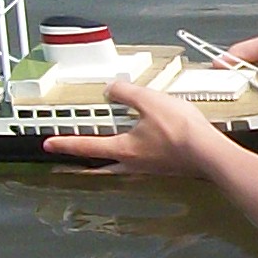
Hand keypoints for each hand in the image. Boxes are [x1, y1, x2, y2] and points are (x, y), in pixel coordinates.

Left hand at [41, 76, 221, 173]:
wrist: (209, 152)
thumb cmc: (180, 130)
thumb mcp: (148, 101)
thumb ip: (126, 93)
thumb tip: (112, 89)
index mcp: (123, 148)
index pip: (86, 146)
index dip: (65, 143)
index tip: (48, 144)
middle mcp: (132, 163)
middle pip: (101, 165)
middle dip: (85, 161)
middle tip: (74, 156)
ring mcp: (149, 168)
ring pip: (119, 166)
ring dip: (107, 160)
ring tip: (104, 152)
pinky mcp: (164, 167)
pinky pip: (139, 164)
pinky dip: (131, 158)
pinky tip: (139, 150)